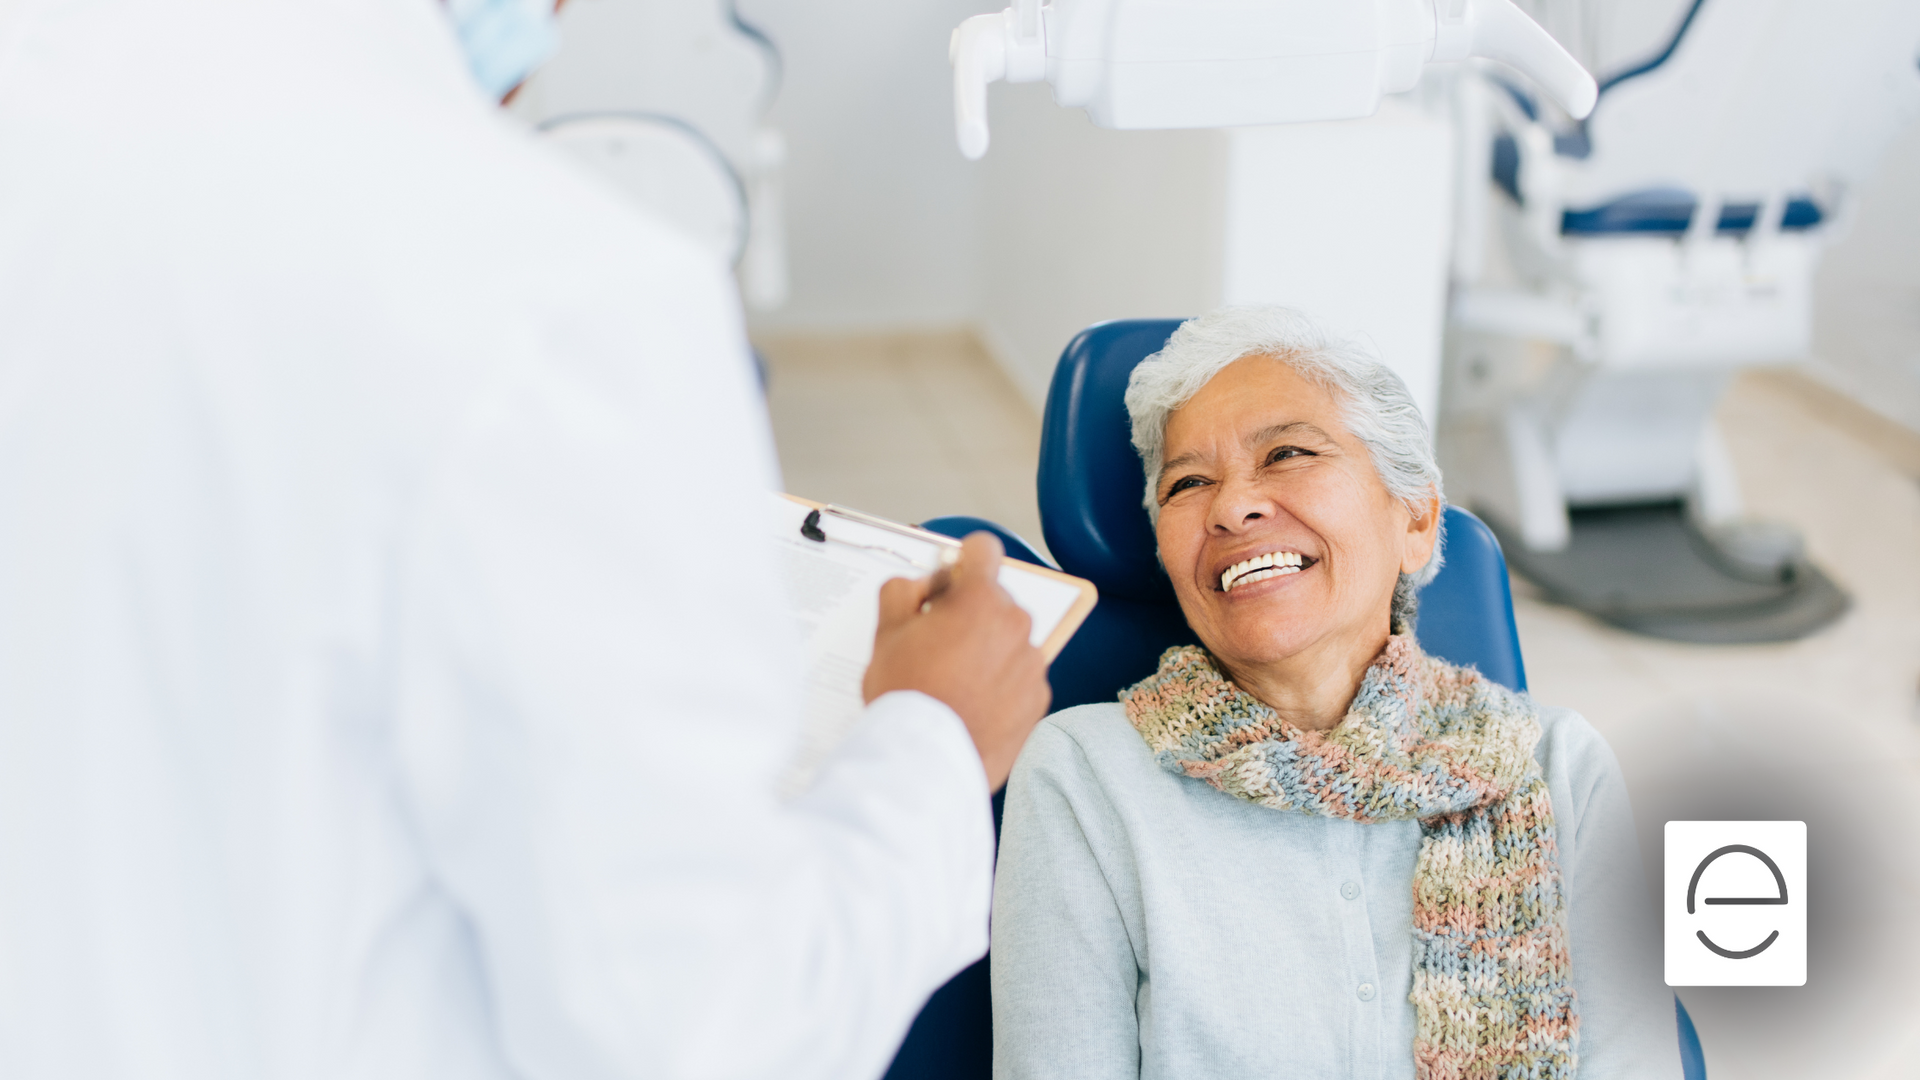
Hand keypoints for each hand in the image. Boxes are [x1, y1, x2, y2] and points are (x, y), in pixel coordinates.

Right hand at [862, 532, 1051, 789]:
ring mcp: (1031, 662)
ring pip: (1008, 640)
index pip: (983, 549)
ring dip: (987, 649)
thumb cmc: (905, 693)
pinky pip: (1020, 676)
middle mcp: (1015, 623)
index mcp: (979, 599)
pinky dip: (1002, 683)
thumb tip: (921, 585)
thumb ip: (902, 590)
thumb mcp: (886, 631)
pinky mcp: (1039, 697)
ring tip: (954, 681)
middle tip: (938, 644)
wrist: (927, 758)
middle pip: (994, 600)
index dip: (963, 559)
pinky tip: (972, 703)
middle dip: (970, 613)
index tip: (953, 577)